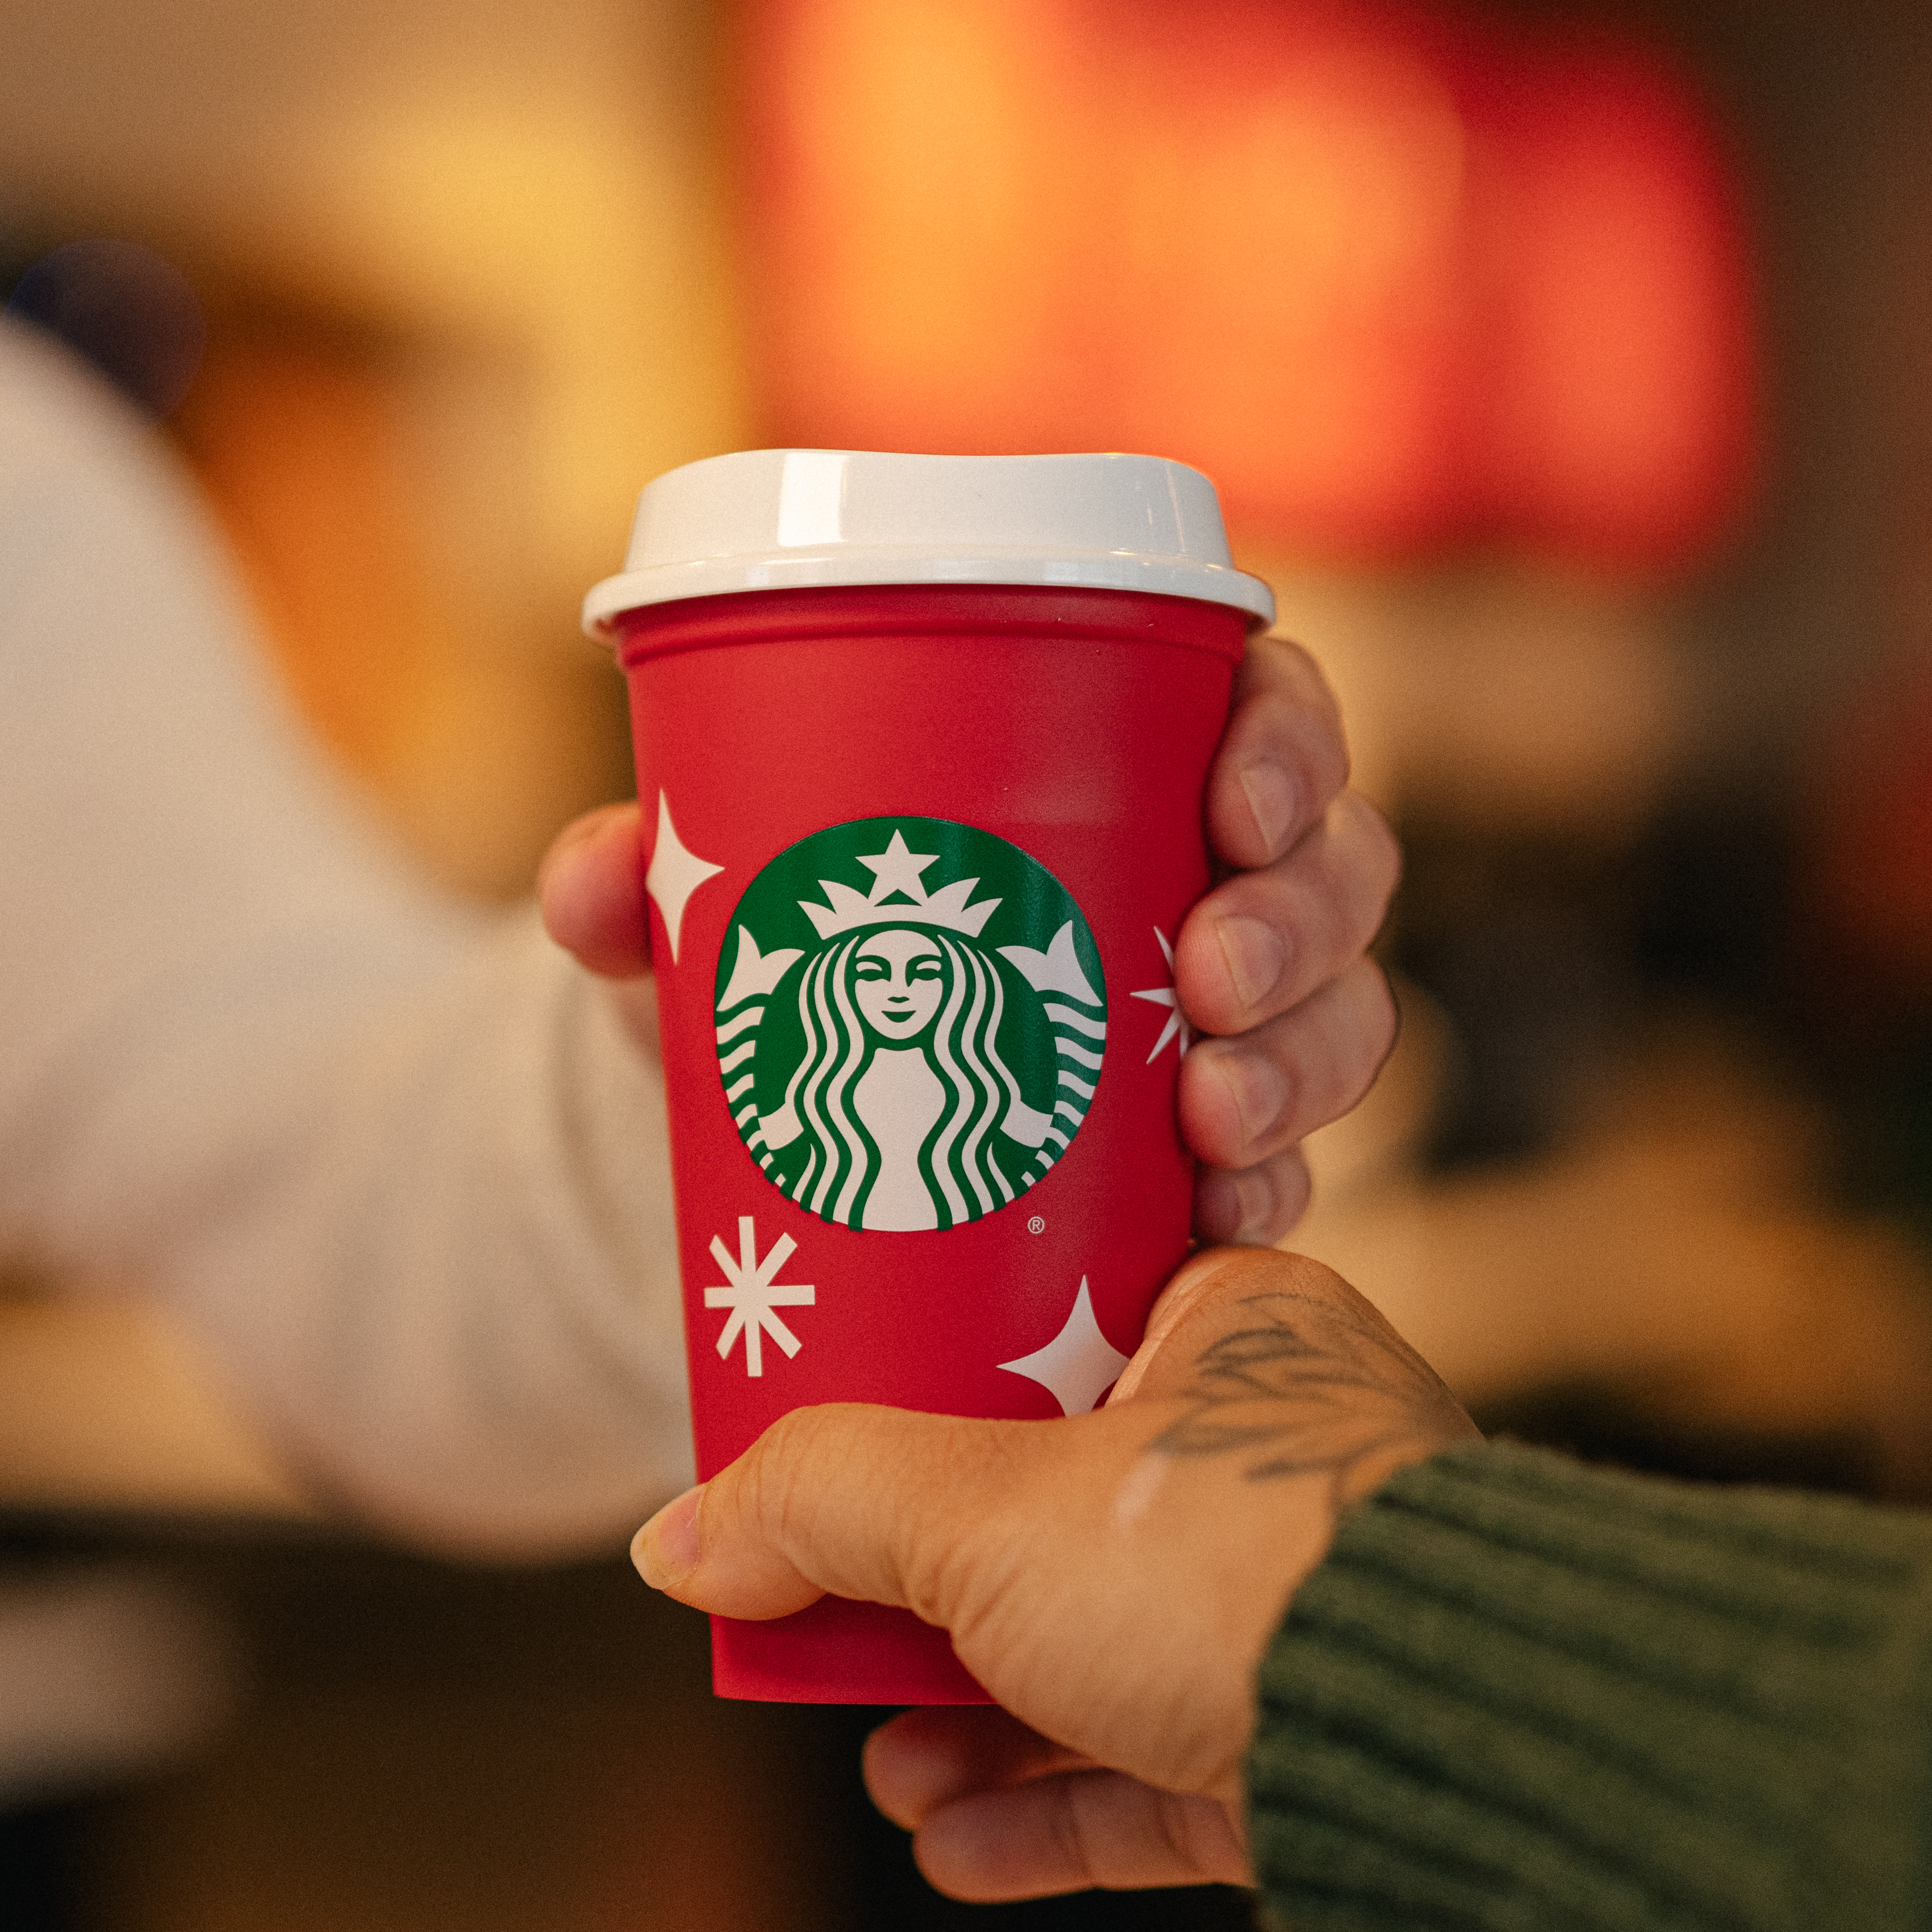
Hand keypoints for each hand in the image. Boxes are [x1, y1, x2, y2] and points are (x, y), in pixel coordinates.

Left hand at [537, 637, 1399, 1245]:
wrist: (780, 1106)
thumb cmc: (790, 934)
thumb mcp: (714, 896)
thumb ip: (637, 877)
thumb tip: (593, 884)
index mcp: (1145, 754)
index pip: (1270, 711)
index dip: (1289, 744)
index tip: (1233, 801)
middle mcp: (1221, 878)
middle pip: (1334, 869)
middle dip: (1296, 923)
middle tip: (1210, 973)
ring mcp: (1235, 1023)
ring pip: (1338, 1018)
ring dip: (1297, 1066)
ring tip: (1211, 1113)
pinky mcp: (1211, 1153)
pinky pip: (1288, 1172)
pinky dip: (1269, 1198)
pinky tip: (1225, 1220)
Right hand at [629, 1248, 1473, 1901]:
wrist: (1448, 1745)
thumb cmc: (1248, 1564)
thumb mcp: (983, 1509)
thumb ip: (819, 1505)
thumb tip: (678, 1538)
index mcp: (1238, 1329)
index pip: (1058, 1328)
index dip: (930, 1383)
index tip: (830, 1436)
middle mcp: (1283, 1460)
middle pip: (1054, 1514)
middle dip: (924, 1596)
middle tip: (818, 1626)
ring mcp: (1302, 1613)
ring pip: (1099, 1663)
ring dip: (972, 1723)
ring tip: (883, 1767)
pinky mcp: (1313, 1752)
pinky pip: (1153, 1780)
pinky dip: (1047, 1812)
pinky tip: (950, 1842)